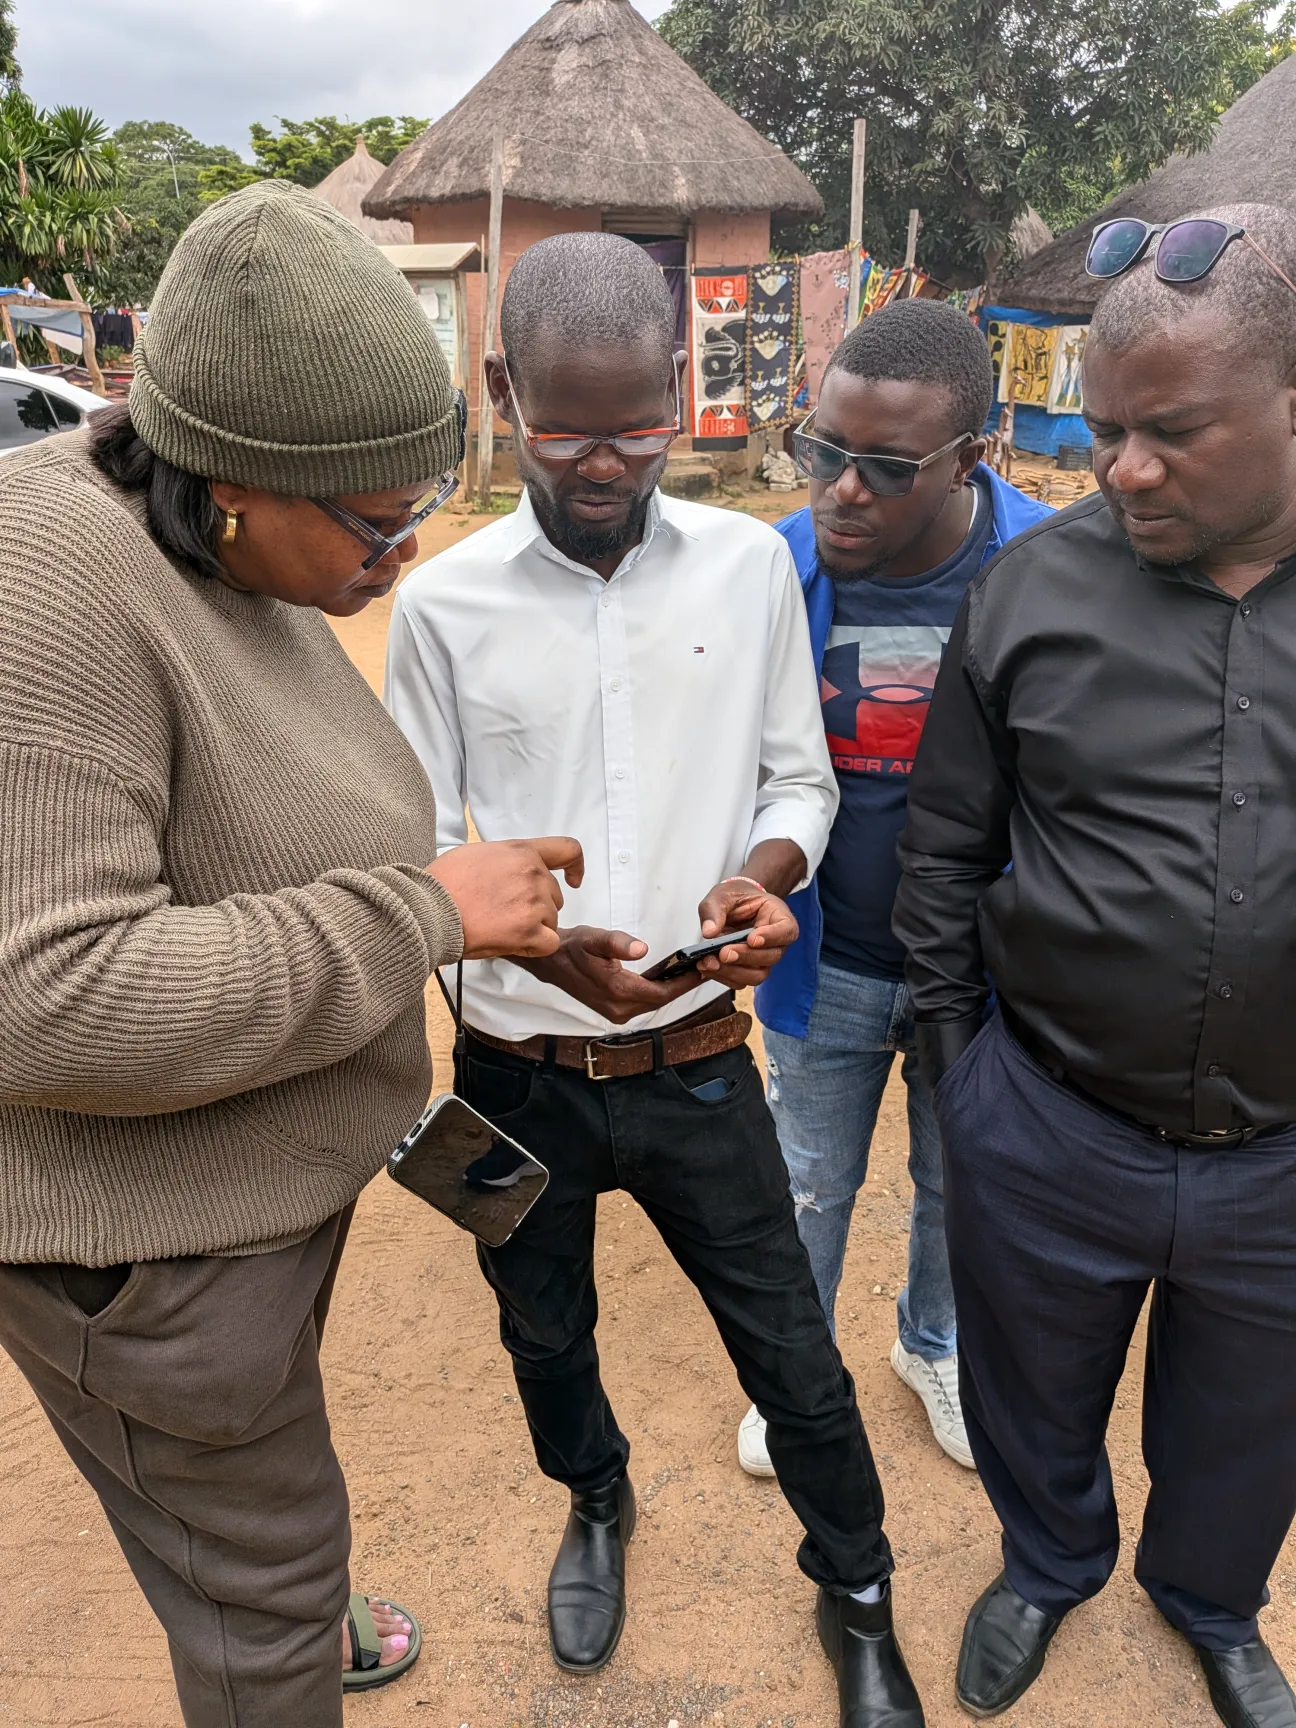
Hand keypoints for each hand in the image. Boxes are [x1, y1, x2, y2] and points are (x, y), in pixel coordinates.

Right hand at [427, 838, 583, 959]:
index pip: (568, 850)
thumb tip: (510, 871)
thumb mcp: (478, 853)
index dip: (576, 866)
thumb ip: (506, 860)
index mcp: (522, 852)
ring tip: (500, 925)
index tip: (573, 879)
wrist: (429, 908)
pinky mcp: (530, 931)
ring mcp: (534, 903)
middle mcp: (533, 874)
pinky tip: (512, 942)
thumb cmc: (443, 883)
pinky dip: (534, 947)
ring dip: (533, 926)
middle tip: (505, 912)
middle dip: (537, 906)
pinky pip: (549, 943)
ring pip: (552, 919)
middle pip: (555, 895)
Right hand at [520, 925, 699, 1024]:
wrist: (552, 962)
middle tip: (705, 967)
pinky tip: (669, 979)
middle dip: (683, 985)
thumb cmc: (573, 948)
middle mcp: (619, 1008)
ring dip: (673, 989)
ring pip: (654, 1003)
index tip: (702, 968)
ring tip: (691, 971)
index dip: (685, 982)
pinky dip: (659, 991)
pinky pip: (645, 1002)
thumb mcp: (594, 938)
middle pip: (661, 1000)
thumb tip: (642, 949)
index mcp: (617, 991)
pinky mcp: (615, 1010)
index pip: (661, 993)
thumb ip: (618, 943)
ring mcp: (617, 1012)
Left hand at [694, 877, 799, 988]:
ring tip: (710, 962)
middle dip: (745, 957)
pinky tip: (707, 967)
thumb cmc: (736, 897)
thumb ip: (714, 910)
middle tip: (724, 953)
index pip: (786, 930)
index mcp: (778, 917)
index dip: (772, 937)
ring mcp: (763, 958)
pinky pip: (740, 981)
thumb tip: (709, 933)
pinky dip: (723, 977)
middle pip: (771, 956)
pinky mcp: (748, 969)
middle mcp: (776, 942)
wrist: (733, 906)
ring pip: (757, 975)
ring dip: (732, 972)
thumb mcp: (722, 895)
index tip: (752, 939)